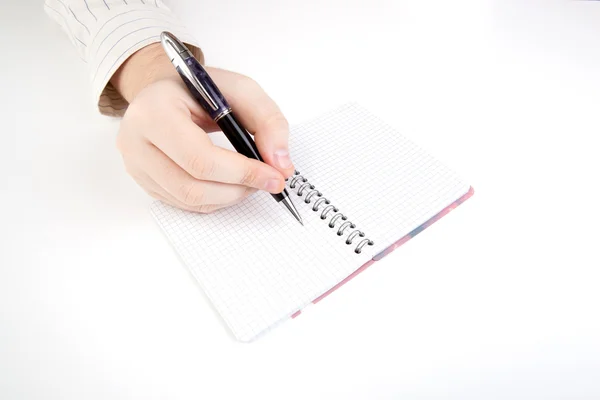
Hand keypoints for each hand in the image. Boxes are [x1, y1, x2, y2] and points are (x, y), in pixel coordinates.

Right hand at [111, 43, 294, 212]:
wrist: (164, 91)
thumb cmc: (199, 89)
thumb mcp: (240, 89)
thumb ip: (268, 121)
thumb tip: (282, 165)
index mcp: (154, 111)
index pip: (200, 157)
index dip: (242, 172)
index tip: (274, 176)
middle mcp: (135, 140)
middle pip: (192, 185)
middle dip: (239, 188)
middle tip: (266, 181)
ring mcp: (135, 165)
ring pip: (189, 200)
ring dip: (229, 197)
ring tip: (250, 182)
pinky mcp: (143, 181)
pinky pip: (183, 203)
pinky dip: (215, 199)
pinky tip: (229, 184)